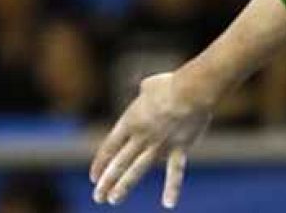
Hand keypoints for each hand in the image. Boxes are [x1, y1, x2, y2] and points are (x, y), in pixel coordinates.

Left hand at [90, 72, 212, 207]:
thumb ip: (144, 91)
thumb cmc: (172, 83)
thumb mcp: (149, 85)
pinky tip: (169, 204)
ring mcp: (159, 145)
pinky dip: (172, 188)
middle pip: (119, 163)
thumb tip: (145, 88)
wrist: (191, 90)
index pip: (109, 147)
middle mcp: (140, 137)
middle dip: (107, 181)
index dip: (100, 164)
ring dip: (124, 186)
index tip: (94, 178)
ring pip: (137, 170)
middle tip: (98, 197)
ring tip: (113, 200)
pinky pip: (175, 172)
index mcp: (130, 121)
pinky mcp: (178, 148)